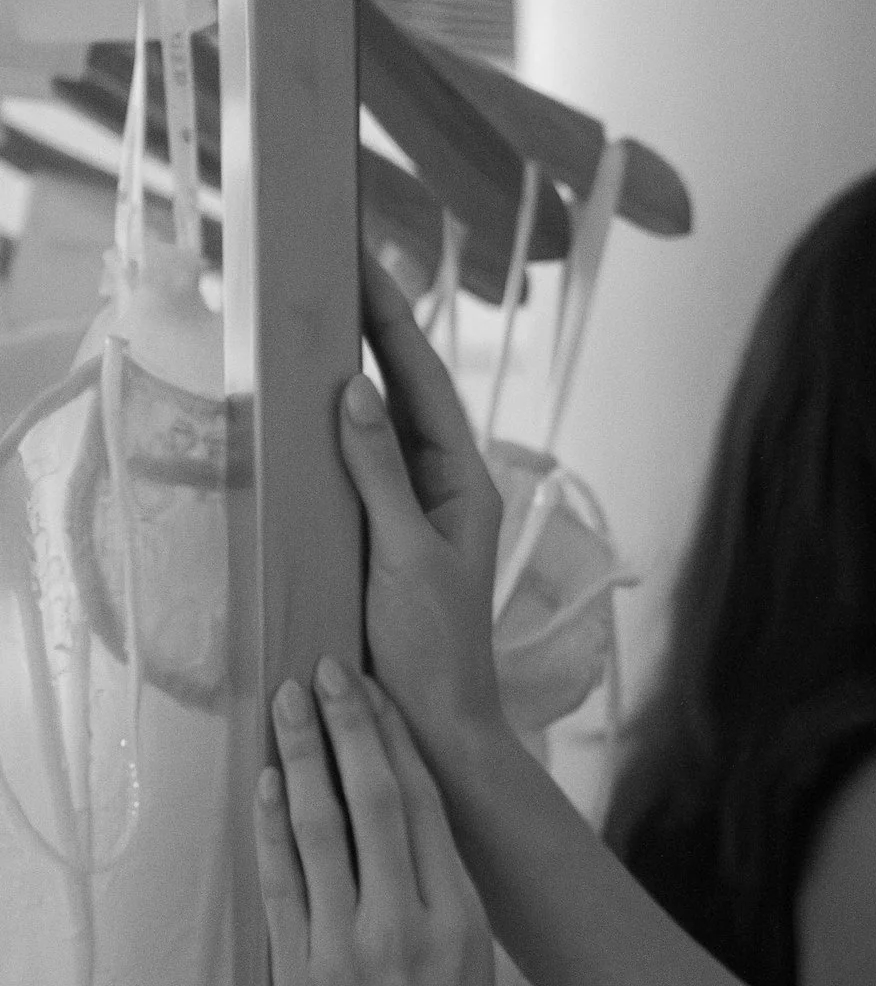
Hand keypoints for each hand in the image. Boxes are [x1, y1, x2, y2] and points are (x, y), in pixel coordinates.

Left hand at [254, 658, 501, 985]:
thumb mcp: (475, 971)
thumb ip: (443, 903)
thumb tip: (410, 837)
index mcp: (464, 919)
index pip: (426, 806)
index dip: (397, 741)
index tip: (375, 695)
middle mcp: (410, 925)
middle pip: (376, 800)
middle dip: (348, 726)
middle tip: (325, 672)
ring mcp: (352, 952)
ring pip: (324, 830)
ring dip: (302, 758)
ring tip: (286, 706)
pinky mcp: (303, 982)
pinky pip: (283, 887)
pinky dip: (272, 829)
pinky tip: (266, 786)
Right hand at [348, 254, 505, 761]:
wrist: (434, 728)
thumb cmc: (434, 649)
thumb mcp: (407, 554)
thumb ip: (380, 473)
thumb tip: (355, 388)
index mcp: (463, 482)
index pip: (423, 379)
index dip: (393, 316)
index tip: (364, 257)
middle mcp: (439, 487)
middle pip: (401, 388)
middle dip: (371, 325)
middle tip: (334, 263)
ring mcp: (408, 510)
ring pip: (375, 422)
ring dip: (348, 367)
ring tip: (316, 310)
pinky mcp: (375, 536)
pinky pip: (353, 466)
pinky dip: (329, 427)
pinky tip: (302, 402)